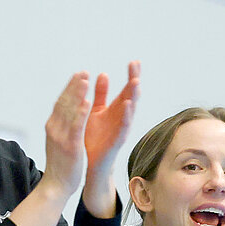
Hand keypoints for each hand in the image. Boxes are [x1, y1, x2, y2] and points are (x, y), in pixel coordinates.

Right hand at [40, 72, 92, 196]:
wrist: (55, 186)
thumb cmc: (60, 165)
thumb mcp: (58, 142)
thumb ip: (61, 128)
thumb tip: (64, 115)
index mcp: (53, 127)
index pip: (60, 103)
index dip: (69, 89)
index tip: (77, 76)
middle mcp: (55, 129)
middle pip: (64, 103)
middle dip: (73, 86)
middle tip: (83, 72)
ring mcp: (61, 137)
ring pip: (69, 111)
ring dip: (77, 94)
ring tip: (85, 79)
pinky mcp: (70, 146)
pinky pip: (76, 126)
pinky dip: (81, 113)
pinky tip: (88, 102)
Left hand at [80, 62, 139, 214]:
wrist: (88, 163)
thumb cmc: (92, 138)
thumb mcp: (95, 112)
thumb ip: (100, 94)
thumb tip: (103, 73)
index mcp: (115, 110)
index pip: (126, 89)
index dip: (131, 76)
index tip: (134, 61)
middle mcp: (121, 118)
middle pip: (131, 97)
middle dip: (134, 81)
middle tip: (136, 67)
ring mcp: (120, 130)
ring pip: (129, 111)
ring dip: (133, 97)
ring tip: (135, 83)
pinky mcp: (116, 141)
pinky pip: (123, 127)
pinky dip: (126, 116)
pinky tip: (127, 106)